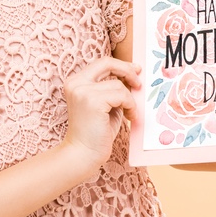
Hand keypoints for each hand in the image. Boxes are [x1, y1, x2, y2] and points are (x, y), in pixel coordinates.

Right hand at [61, 57, 141, 172]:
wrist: (83, 154)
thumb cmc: (96, 133)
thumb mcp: (104, 105)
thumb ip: (112, 90)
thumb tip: (132, 76)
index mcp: (76, 82)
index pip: (101, 63)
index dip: (121, 65)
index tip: (135, 70)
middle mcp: (76, 83)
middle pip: (107, 63)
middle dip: (128, 70)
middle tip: (139, 83)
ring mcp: (83, 90)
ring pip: (118, 84)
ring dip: (130, 100)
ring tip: (130, 114)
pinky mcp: (93, 101)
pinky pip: (122, 96)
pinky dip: (130, 106)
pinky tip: (130, 117)